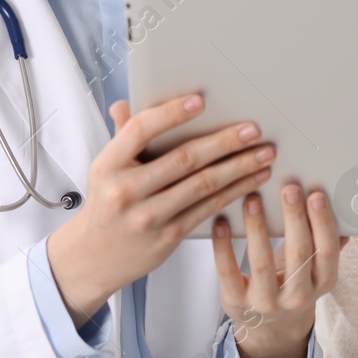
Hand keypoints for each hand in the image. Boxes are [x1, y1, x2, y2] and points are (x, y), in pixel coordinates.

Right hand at [45, 94, 274, 328]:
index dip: (171, 113)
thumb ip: (122, 135)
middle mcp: (126, 190)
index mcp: (108, 164)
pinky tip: (251, 180)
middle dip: (224, 142)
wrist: (93, 257)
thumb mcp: (105, 168)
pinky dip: (233, 192)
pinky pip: (207, 208)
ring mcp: (148, 216)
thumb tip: (126, 103)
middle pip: (183, 159)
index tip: (200, 101)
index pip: (141, 130)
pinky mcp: (168, 235)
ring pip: (202, 185)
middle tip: (252, 129)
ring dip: (239, 167)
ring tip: (264, 154)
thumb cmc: (104, 204)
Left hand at [212, 183, 347, 357]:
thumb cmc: (292, 282)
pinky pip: (228, 272)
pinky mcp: (237, 302)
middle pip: (299, 254)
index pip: (327, 251)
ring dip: (258, 227)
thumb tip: (347, 215)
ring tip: (253, 199)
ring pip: (262, 262)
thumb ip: (326, 244)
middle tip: (288, 188)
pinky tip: (221, 223)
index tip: (316, 194)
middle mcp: (298, 297)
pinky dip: (223, 246)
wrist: (269, 327)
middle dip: (294, 218)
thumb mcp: (313, 269)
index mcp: (323, 283)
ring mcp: (266, 303)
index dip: (323, 223)